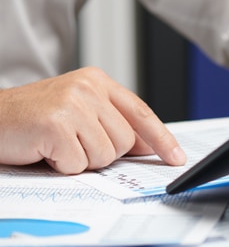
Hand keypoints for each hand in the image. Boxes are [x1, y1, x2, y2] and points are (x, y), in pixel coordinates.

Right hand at [0, 67, 185, 173]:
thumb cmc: (35, 118)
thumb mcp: (79, 110)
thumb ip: (113, 122)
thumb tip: (147, 145)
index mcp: (98, 81)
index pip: (141, 112)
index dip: (161, 137)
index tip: (176, 156)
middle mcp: (89, 87)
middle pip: (125, 141)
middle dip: (103, 152)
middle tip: (75, 143)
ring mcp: (73, 104)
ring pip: (106, 155)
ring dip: (82, 160)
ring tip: (60, 145)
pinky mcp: (57, 125)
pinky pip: (79, 164)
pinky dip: (63, 166)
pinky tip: (47, 150)